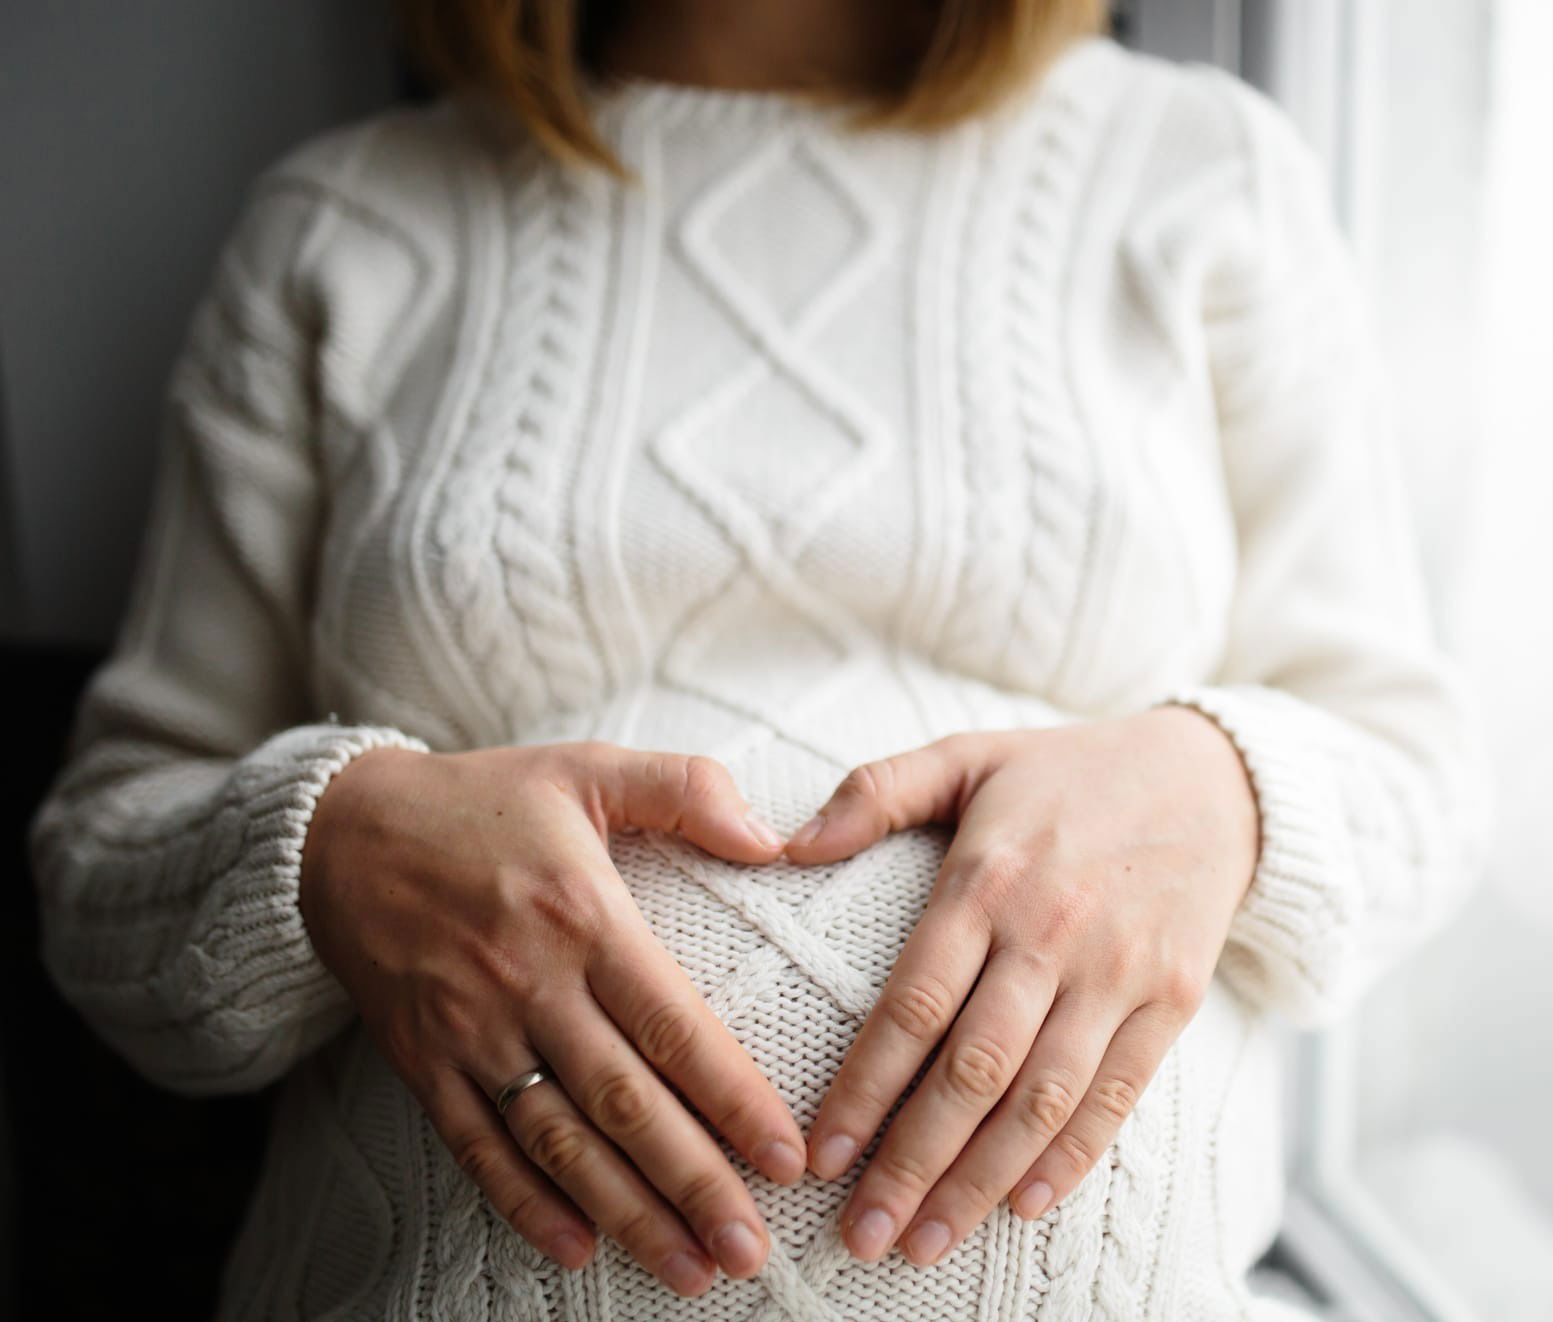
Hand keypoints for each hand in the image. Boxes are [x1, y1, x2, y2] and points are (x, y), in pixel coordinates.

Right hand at [298, 739, 804, 1296]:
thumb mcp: (584, 768)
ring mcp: (470, 1030)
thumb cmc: (483, 800)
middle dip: (693, 1181)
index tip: (787, 1158)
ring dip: (626, 1211)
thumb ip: (683, 789)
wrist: (341, 831)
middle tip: (752, 1247)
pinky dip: (524, 1203)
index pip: (671, 1024)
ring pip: (557, 1140)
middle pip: (623, 1101)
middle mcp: (529, 984)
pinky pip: (476, 1146)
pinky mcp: (424, 1061)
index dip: (732, 1097)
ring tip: (689, 1268)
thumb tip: (774, 839)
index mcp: (582, 916)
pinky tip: (578, 1248)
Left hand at [783, 706, 1258, 1264]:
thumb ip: (875, 791)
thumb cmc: (1066, 772)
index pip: (914, 1003)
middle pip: (973, 1070)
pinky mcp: (1173, 1001)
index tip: (822, 1156)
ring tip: (926, 1243)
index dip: (865, 1087)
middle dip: (913, 1163)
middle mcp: (1052, 934)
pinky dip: (1072, 1158)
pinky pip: (1118, 1095)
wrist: (1212, 780)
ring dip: (982, 1181)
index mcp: (988, 879)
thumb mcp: (967, 756)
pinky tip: (1024, 1206)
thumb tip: (785, 842)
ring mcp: (1119, 973)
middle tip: (862, 1236)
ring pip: (1043, 1099)